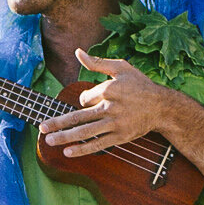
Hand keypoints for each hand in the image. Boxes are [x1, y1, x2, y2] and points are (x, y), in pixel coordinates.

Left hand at [48, 53, 180, 157]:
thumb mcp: (121, 68)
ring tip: (49, 141)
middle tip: (41, 128)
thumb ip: (97, 62)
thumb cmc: (140, 85)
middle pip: (78, 116)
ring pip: (84, 131)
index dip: (84, 100)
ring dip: (65, 137)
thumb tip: (78, 52)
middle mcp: (109, 107)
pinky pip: (98, 144)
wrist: (162, 107)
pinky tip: (67, 152)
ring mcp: (114, 123)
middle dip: (57, 123)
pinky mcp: (120, 137)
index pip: (84, 98)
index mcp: (108, 89)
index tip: (91, 102)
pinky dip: (82, 149)